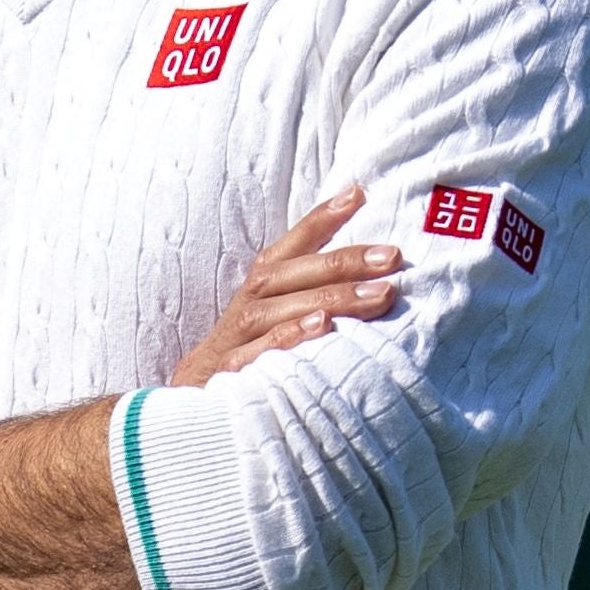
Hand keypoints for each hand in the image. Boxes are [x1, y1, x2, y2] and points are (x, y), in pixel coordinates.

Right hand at [172, 188, 401, 386]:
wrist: (195, 396)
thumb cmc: (252, 347)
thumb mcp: (276, 310)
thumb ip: (313, 283)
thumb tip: (370, 251)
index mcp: (263, 283)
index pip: (292, 243)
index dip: (322, 217)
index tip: (359, 194)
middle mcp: (250, 302)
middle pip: (293, 273)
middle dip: (345, 262)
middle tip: (393, 257)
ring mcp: (238, 336)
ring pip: (281, 308)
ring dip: (331, 298)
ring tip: (379, 294)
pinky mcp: (230, 370)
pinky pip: (259, 350)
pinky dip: (288, 337)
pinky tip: (322, 328)